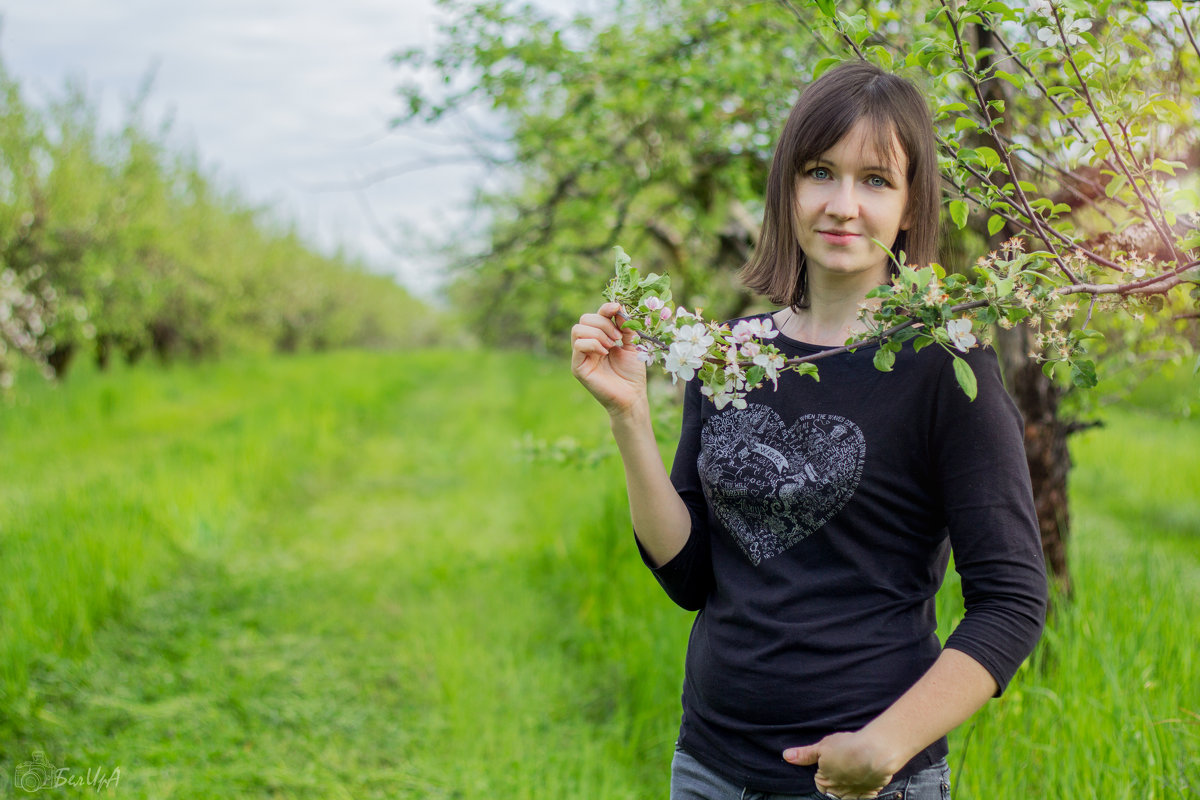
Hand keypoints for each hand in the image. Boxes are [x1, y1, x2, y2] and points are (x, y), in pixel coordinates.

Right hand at [570, 302, 646, 416]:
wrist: (632, 395)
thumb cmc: (632, 373)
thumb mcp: (633, 344)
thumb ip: (626, 326)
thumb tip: (618, 307)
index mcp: (599, 338)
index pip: (595, 316)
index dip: (605, 308)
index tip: (617, 308)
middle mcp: (588, 345)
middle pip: (584, 319)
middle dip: (603, 323)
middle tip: (618, 338)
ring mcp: (581, 356)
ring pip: (578, 329)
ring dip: (598, 333)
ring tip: (612, 345)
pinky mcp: (578, 367)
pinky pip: (578, 345)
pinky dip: (593, 344)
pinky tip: (604, 353)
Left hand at [782, 731, 898, 799]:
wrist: (874, 753)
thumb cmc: (847, 747)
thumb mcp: (822, 747)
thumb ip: (805, 755)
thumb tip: (786, 756)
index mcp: (825, 781)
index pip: (820, 784)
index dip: (823, 774)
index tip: (829, 765)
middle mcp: (839, 791)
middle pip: (833, 793)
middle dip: (835, 784)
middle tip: (842, 770)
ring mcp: (855, 793)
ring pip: (848, 796)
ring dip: (849, 789)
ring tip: (853, 775)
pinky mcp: (871, 792)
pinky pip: (865, 796)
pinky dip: (864, 790)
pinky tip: (865, 780)